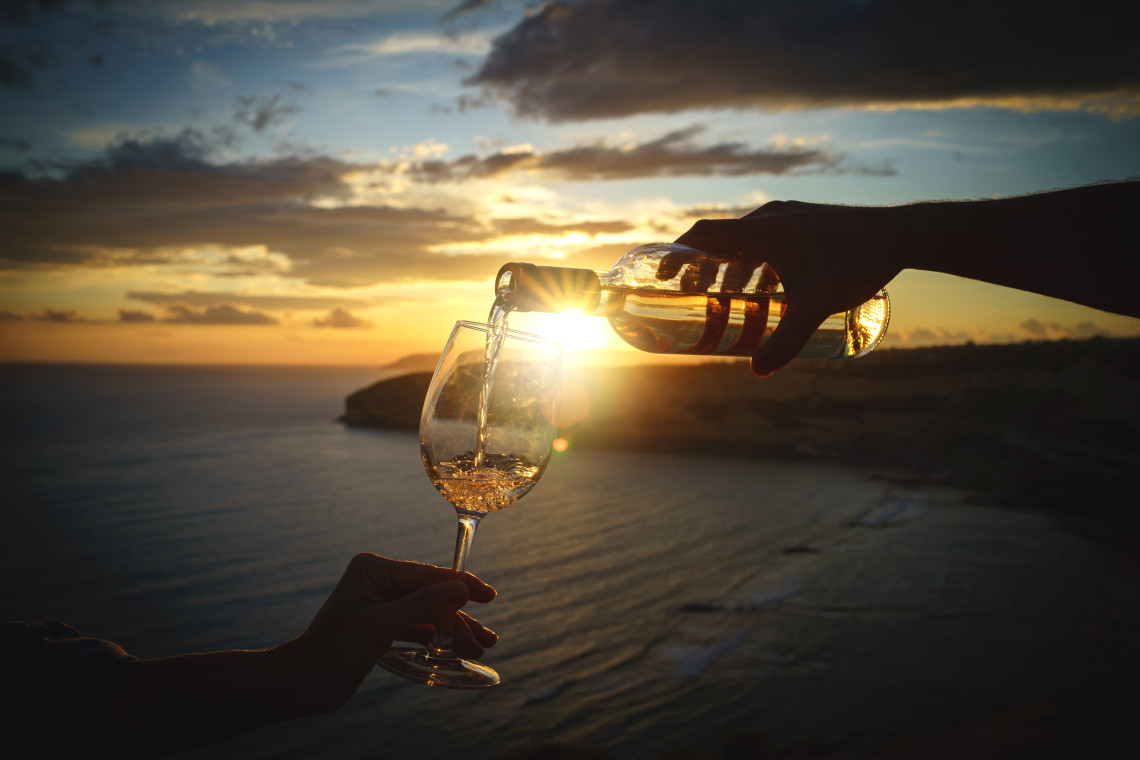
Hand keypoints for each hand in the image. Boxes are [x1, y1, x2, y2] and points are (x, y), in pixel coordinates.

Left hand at [280, 553, 497, 714]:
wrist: (301, 684)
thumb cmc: (332, 651)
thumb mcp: (379, 626)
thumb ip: (422, 605)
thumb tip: (461, 589)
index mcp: (374, 570)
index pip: (428, 575)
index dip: (462, 585)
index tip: (490, 596)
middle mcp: (379, 582)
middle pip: (432, 596)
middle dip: (458, 620)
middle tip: (485, 642)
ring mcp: (381, 604)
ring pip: (428, 614)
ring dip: (452, 632)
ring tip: (478, 649)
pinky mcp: (382, 626)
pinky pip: (418, 628)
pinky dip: (436, 640)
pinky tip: (454, 651)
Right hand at [672, 201, 901, 375]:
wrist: (902, 234)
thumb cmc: (856, 264)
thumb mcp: (815, 307)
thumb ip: (786, 341)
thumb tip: (759, 372)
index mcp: (761, 231)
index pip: (702, 234)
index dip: (675, 254)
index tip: (662, 276)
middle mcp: (770, 216)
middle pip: (720, 238)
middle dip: (701, 267)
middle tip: (693, 295)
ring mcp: (790, 215)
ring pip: (746, 237)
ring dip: (730, 262)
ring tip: (730, 293)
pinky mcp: (808, 219)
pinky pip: (768, 235)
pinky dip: (756, 257)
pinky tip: (772, 282)